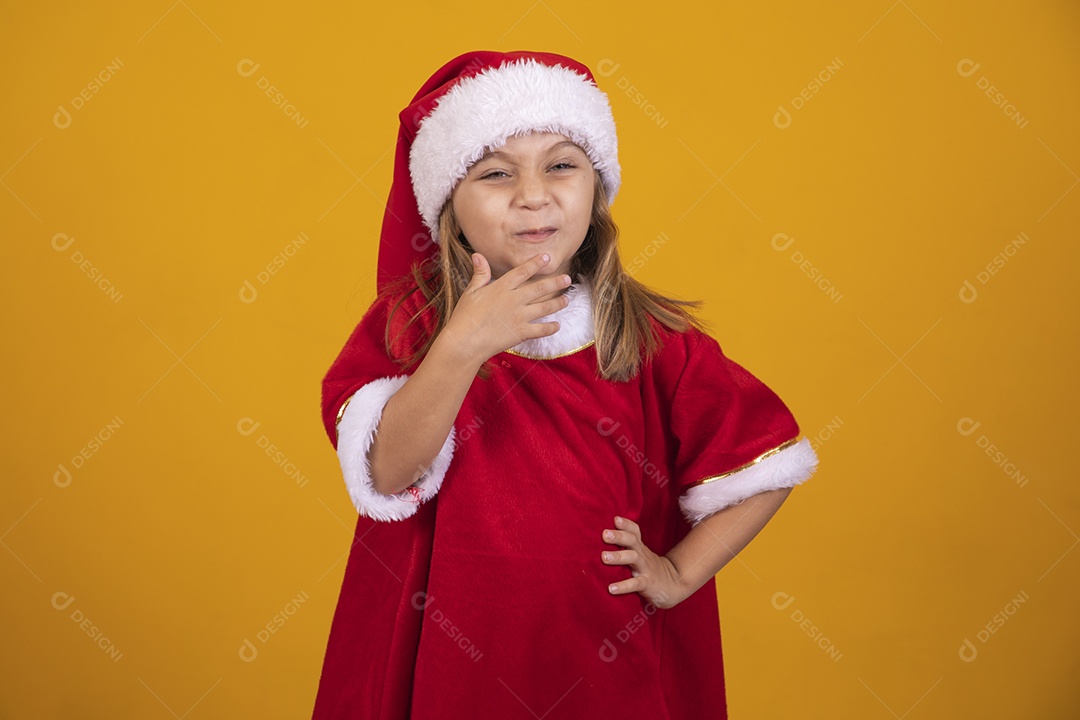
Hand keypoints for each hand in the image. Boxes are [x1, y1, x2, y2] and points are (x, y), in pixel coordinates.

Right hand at [442, 252, 571, 365]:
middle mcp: (514, 300)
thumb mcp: (470, 292)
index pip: (523, 271)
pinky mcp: (521, 332)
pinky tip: (557, 325)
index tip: (547, 257)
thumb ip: (480, 274)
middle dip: (556, 282)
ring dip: (558, 303)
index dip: (536, 263)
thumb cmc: (464, 316)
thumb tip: (478, 254)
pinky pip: (541, 330)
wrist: (465, 341)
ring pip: (545, 307)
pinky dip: (551, 328)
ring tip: (567, 300)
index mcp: (501, 287)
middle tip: (568, 279)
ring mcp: (519, 316)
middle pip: (540, 288)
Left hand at [601, 516, 686, 609]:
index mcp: (639, 548)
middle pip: (632, 541)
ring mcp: (646, 569)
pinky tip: (611, 589)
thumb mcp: (641, 554)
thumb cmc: (650, 568)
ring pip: (633, 558)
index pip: (634, 532)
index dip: (626, 524)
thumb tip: (603, 537)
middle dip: (619, 536)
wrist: (674, 585)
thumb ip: (627, 546)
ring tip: (603, 557)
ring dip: (618, 557)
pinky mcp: (647, 584)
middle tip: (605, 534)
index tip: (616, 519)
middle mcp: (642, 555)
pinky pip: (635, 584)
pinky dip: (623, 586)